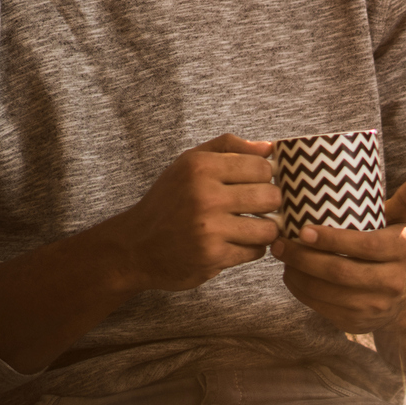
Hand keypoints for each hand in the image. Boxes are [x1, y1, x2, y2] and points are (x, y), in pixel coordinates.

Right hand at [104, 134, 281, 292]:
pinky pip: (256, 251)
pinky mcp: (212, 257)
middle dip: (270, 203)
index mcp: (200, 167)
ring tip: (250, 226)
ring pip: (269, 228)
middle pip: (271, 197)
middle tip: (258, 207)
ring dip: (264, 229)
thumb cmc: (169, 201)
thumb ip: (229, 147)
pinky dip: (250, 248)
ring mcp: (209, 229)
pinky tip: (234, 243)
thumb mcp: (189, 164)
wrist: (134, 247)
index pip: (262, 167)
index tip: (258, 183)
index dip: (266, 177)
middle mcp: (204, 196)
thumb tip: (270, 147)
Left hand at [271, 165, 405, 334]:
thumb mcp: (402, 219)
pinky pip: (321, 307)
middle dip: (305, 258)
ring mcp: (375, 306)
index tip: (304, 230)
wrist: (402, 292)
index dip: (333, 240)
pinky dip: (300, 290)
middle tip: (281, 241)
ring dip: (297, 274)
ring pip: (327, 292)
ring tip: (282, 254)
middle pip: (341, 272)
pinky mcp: (356, 322)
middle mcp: (393, 281)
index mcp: (403, 250)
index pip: (366, 246)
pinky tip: (291, 274)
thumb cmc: (391, 242)